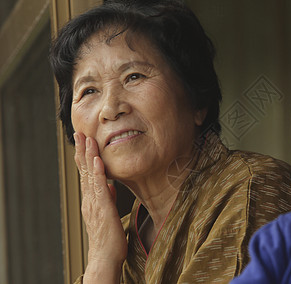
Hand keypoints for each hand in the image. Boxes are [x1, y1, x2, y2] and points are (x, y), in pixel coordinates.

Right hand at [74, 133, 126, 282]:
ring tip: (88, 139)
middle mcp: (89, 199)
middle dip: (82, 151)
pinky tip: (98, 161)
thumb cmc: (108, 238)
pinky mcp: (103, 209)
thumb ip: (107, 199)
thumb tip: (110, 186)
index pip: (86, 174)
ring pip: (91, 176)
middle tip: (80, 133)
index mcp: (91, 200)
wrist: (105, 257)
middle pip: (85, 171)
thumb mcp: (108, 213)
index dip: (84, 157)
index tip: (84, 141)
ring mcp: (94, 204)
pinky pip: (100, 188)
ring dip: (89, 157)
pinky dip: (99, 173)